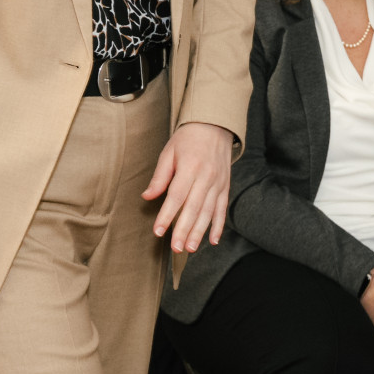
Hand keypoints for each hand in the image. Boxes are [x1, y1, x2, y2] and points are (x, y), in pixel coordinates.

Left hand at [143, 122, 234, 252]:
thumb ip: (160, 176)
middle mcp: (206, 177)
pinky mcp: (225, 186)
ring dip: (199, 232)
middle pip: (194, 207)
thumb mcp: (169, 152)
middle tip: (175, 248)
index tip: (158, 231)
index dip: (167, 215)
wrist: (214, 125)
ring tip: (189, 248)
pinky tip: (212, 240)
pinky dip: (218, 226)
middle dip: (184, 229)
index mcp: (190, 167)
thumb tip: (147, 197)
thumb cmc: (188, 139)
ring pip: (208, 211)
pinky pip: (222, 209)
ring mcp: (218, 183)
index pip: (177, 196)